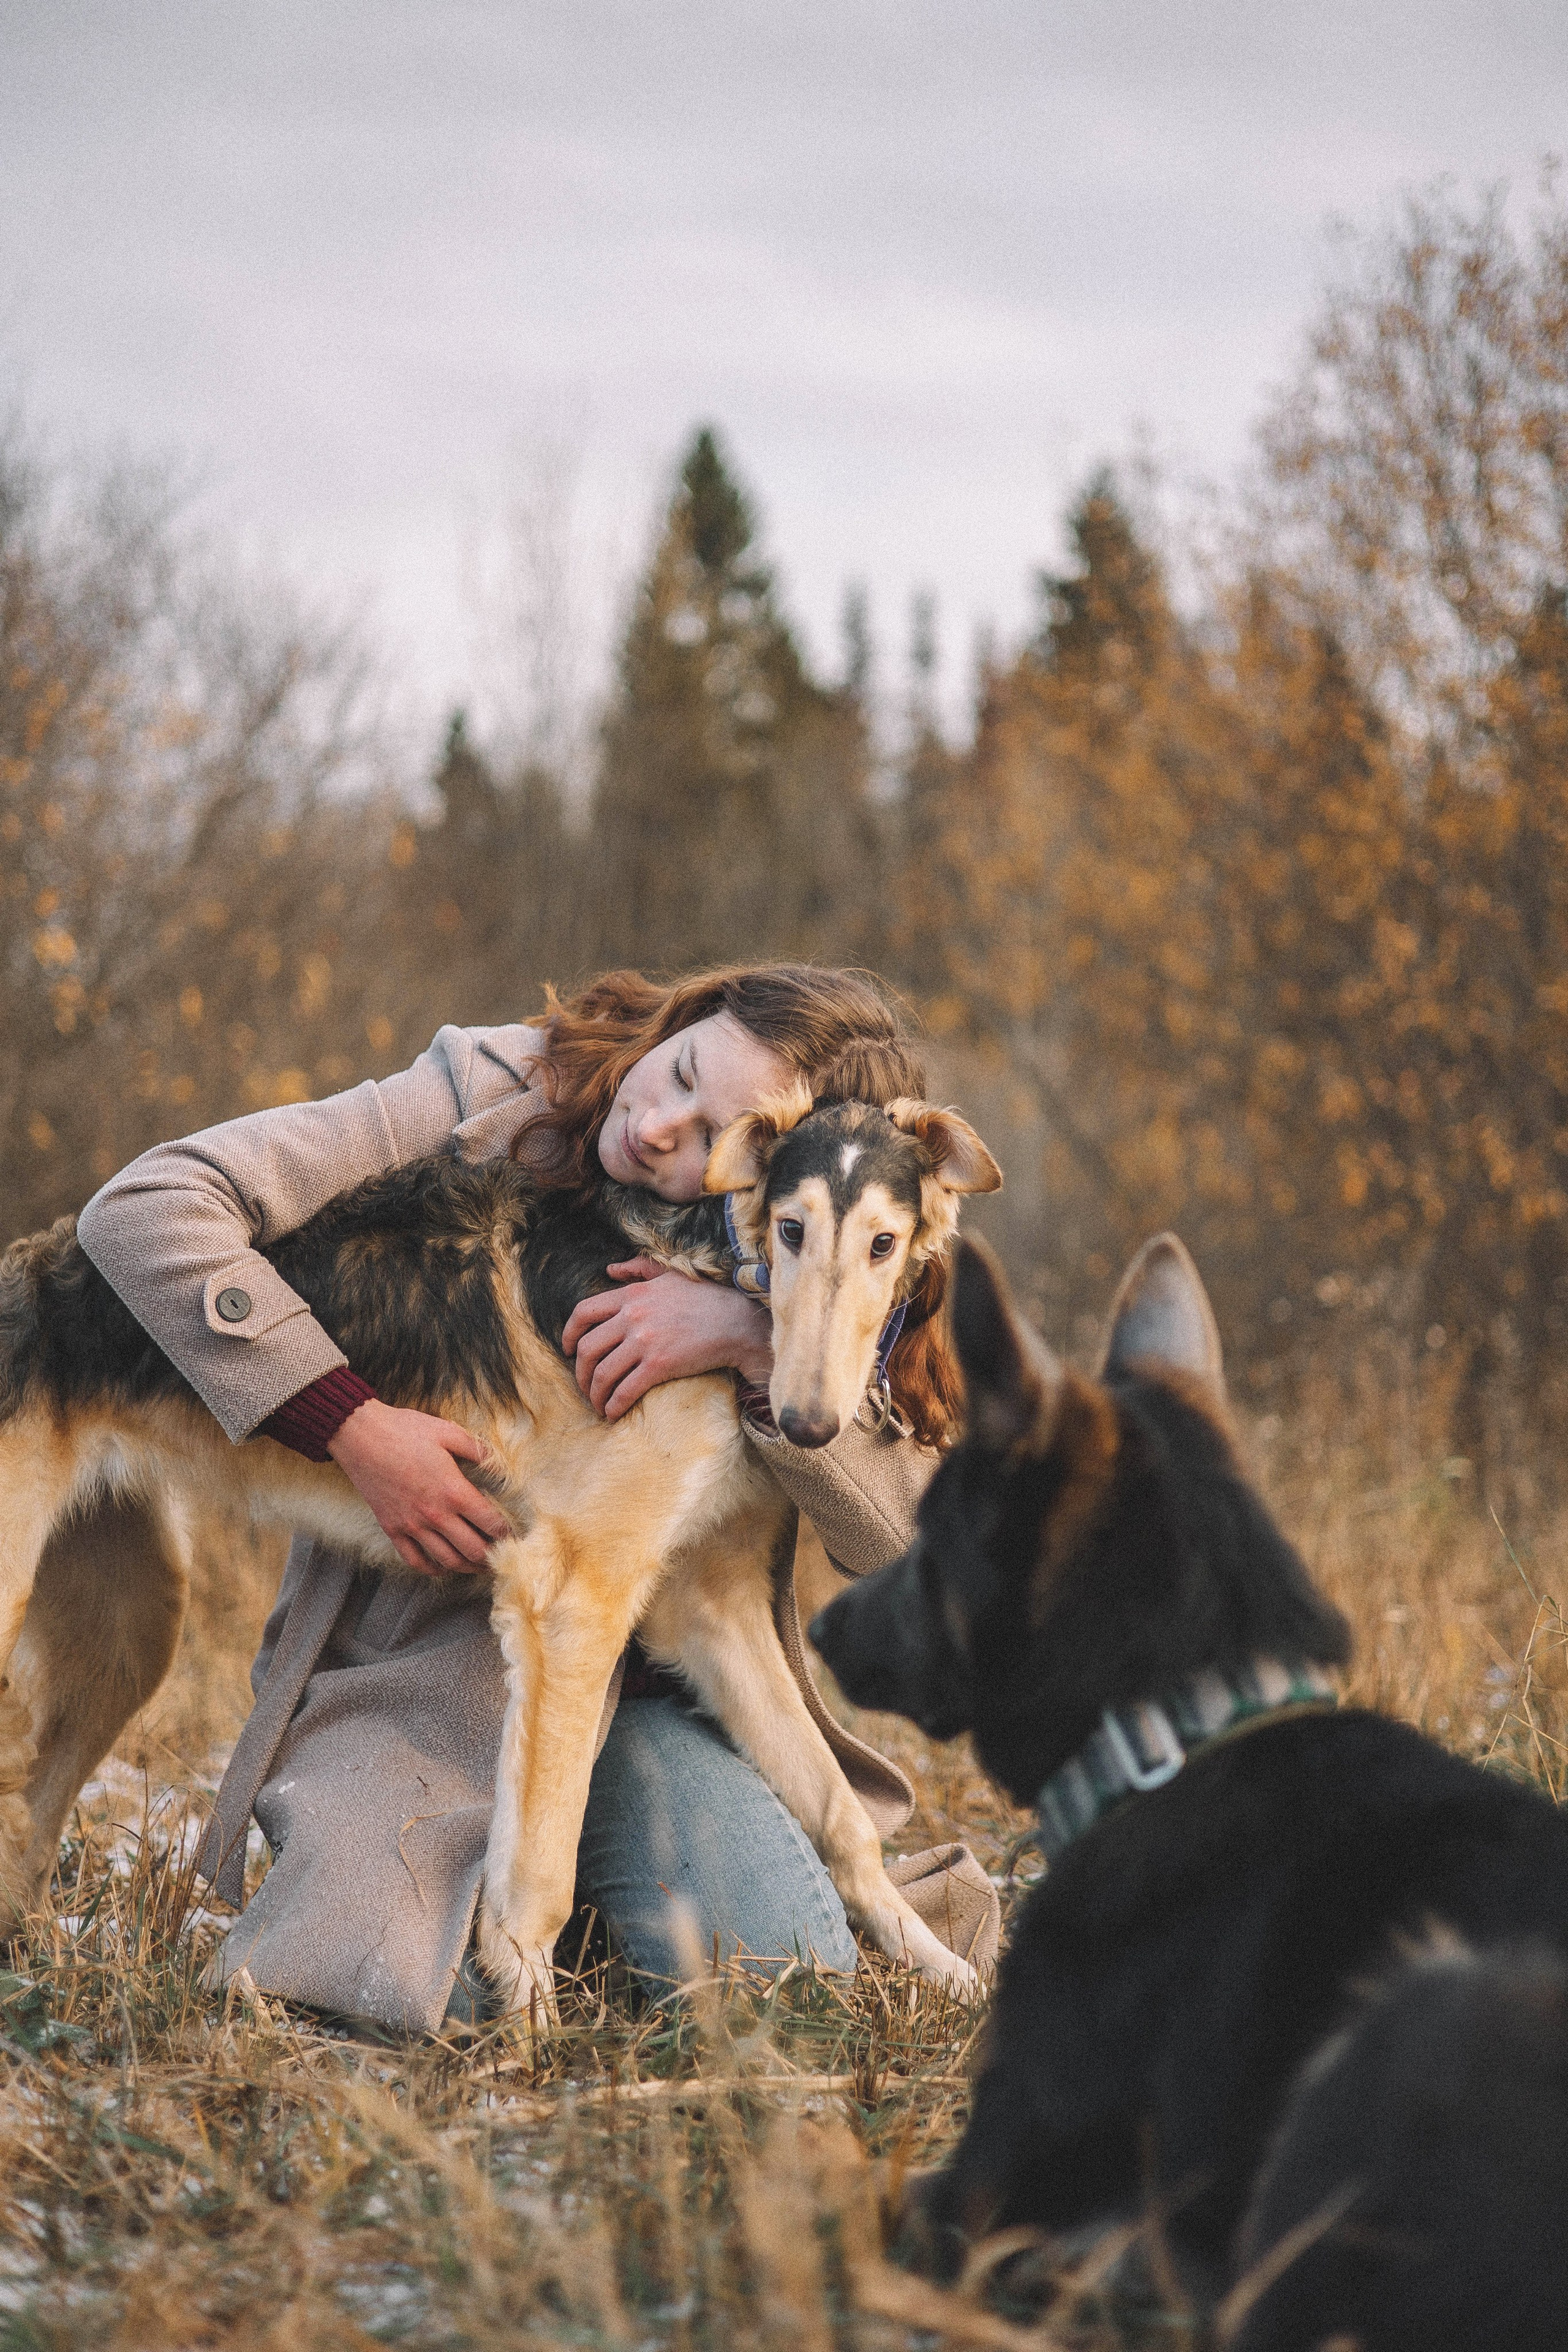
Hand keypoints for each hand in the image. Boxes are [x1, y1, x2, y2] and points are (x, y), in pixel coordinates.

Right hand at [328, 1398, 511, 1575]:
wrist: (360, 1436)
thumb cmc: (405, 1430)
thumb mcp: (448, 1432)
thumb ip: (478, 1449)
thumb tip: (500, 1463)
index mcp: (454, 1491)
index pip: (491, 1523)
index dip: (508, 1533)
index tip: (516, 1535)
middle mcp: (435, 1514)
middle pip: (473, 1549)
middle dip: (493, 1556)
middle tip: (503, 1556)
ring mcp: (412, 1525)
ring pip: (447, 1560)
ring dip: (468, 1567)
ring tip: (480, 1566)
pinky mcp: (392, 1528)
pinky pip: (415, 1560)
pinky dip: (432, 1569)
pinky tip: (443, 1566)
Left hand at [561, 1258, 773, 1420]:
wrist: (736, 1322)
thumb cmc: (705, 1298)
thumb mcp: (669, 1274)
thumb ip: (638, 1269)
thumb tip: (609, 1270)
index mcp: (631, 1295)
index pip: (583, 1313)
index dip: (568, 1334)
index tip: (566, 1350)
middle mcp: (632, 1318)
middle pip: (587, 1348)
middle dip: (579, 1372)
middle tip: (584, 1385)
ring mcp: (644, 1342)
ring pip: (602, 1373)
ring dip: (594, 1394)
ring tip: (598, 1404)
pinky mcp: (659, 1366)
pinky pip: (625, 1391)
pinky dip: (613, 1405)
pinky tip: (613, 1413)